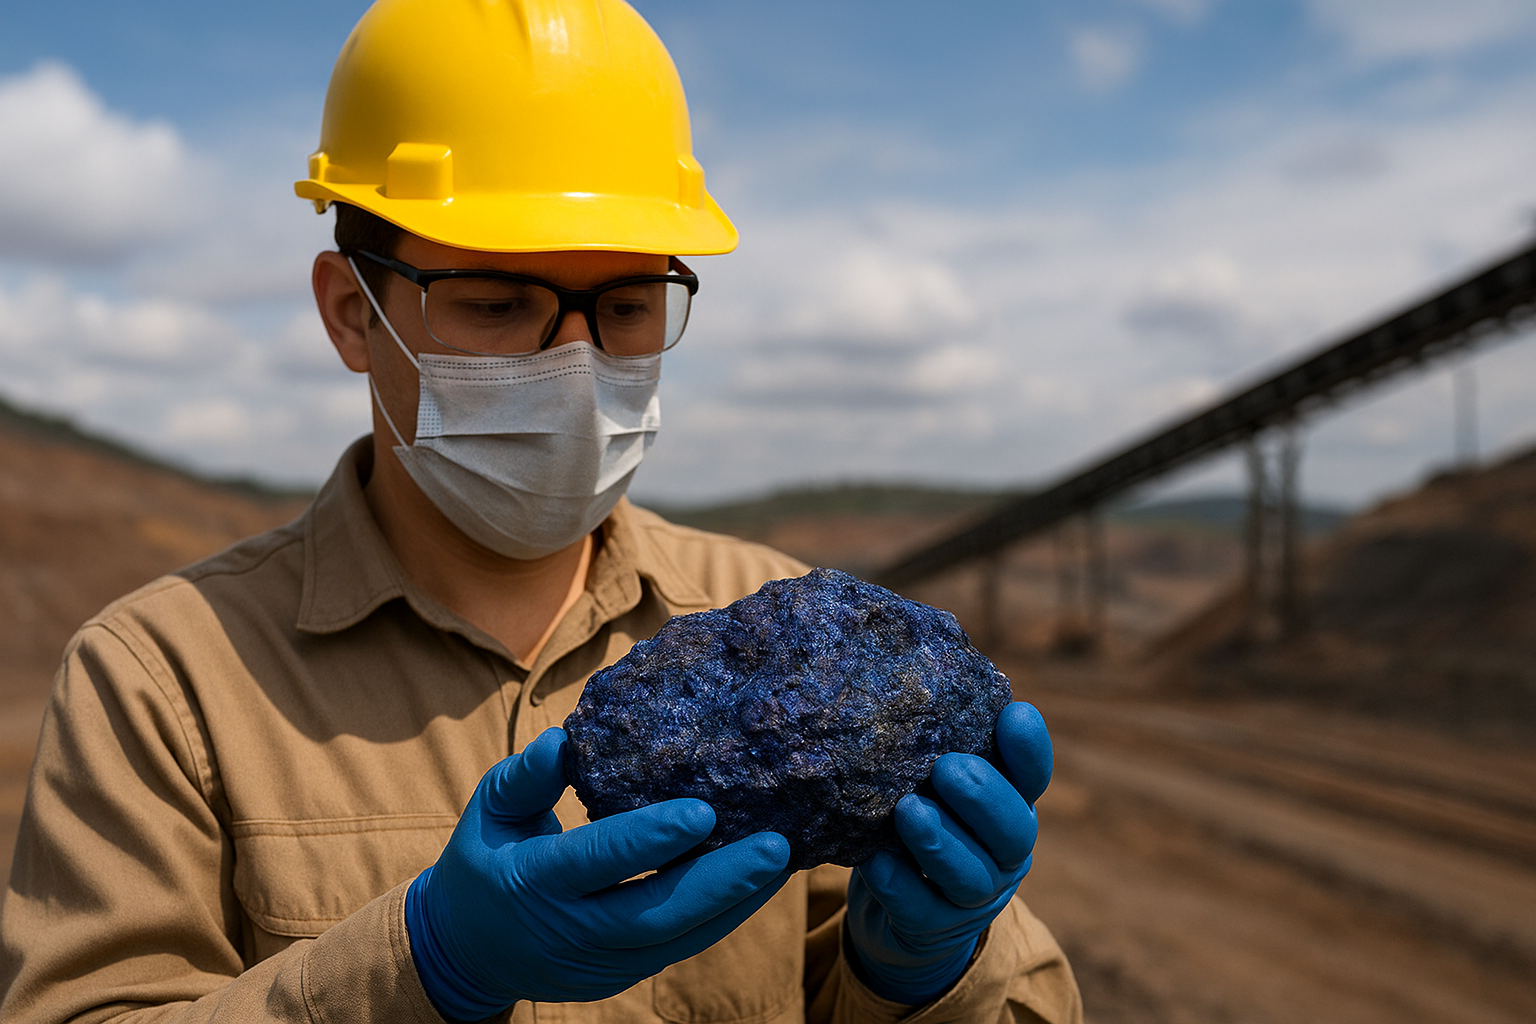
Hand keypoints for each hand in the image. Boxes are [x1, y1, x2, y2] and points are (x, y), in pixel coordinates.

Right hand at [406, 728, 791, 1020]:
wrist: (468, 950)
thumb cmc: (485, 859)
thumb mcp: (488, 811)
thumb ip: (525, 779)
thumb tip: (564, 741)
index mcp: (531, 883)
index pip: (596, 861)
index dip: (649, 839)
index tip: (704, 811)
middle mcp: (570, 932)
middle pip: (654, 913)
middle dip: (721, 882)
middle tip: (776, 845)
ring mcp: (600, 963)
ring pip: (677, 938)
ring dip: (735, 902)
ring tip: (783, 860)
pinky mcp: (623, 975)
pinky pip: (679, 946)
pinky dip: (723, 916)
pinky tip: (759, 884)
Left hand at [845, 701, 1052, 1003]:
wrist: (901, 913)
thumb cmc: (920, 819)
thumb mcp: (932, 781)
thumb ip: (932, 740)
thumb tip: (898, 666)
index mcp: (1009, 805)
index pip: (1032, 776)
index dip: (1030, 749)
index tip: (1015, 713)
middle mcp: (1003, 851)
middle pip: (1013, 830)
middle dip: (983, 797)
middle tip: (947, 768)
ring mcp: (974, 896)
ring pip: (971, 875)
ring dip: (941, 842)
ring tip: (908, 811)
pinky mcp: (934, 927)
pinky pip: (921, 909)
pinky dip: (899, 883)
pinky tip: (876, 861)